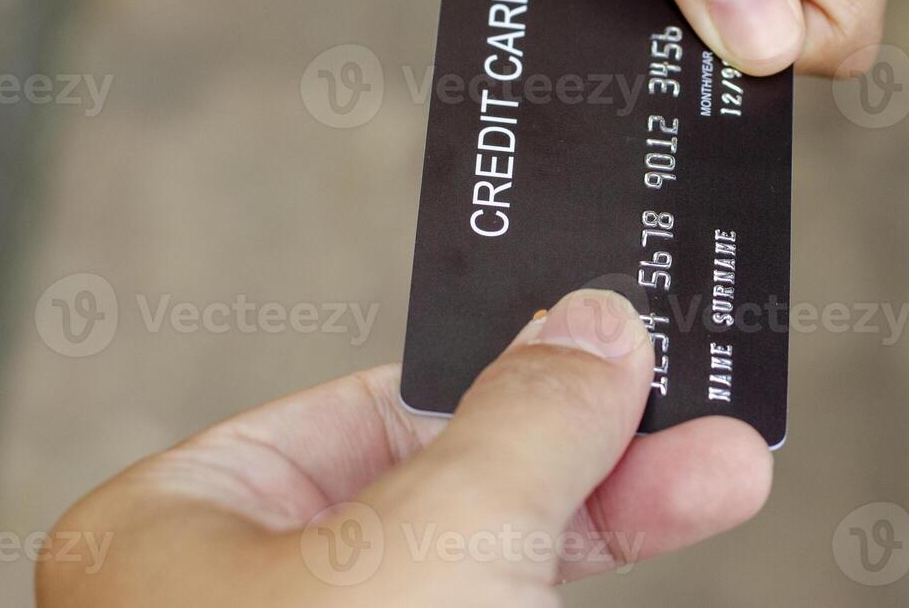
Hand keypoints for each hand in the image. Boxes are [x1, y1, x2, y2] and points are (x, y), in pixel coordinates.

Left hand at [38, 290, 771, 607]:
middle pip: (454, 478)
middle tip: (701, 417)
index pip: (373, 402)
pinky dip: (585, 576)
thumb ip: (524, 421)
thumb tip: (592, 328)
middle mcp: (253, 600)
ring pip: (494, 559)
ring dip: (614, 516)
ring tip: (720, 471)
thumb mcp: (437, 546)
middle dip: (593, 448)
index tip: (610, 339)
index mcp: (188, 529)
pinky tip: (648, 540)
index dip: (503, 360)